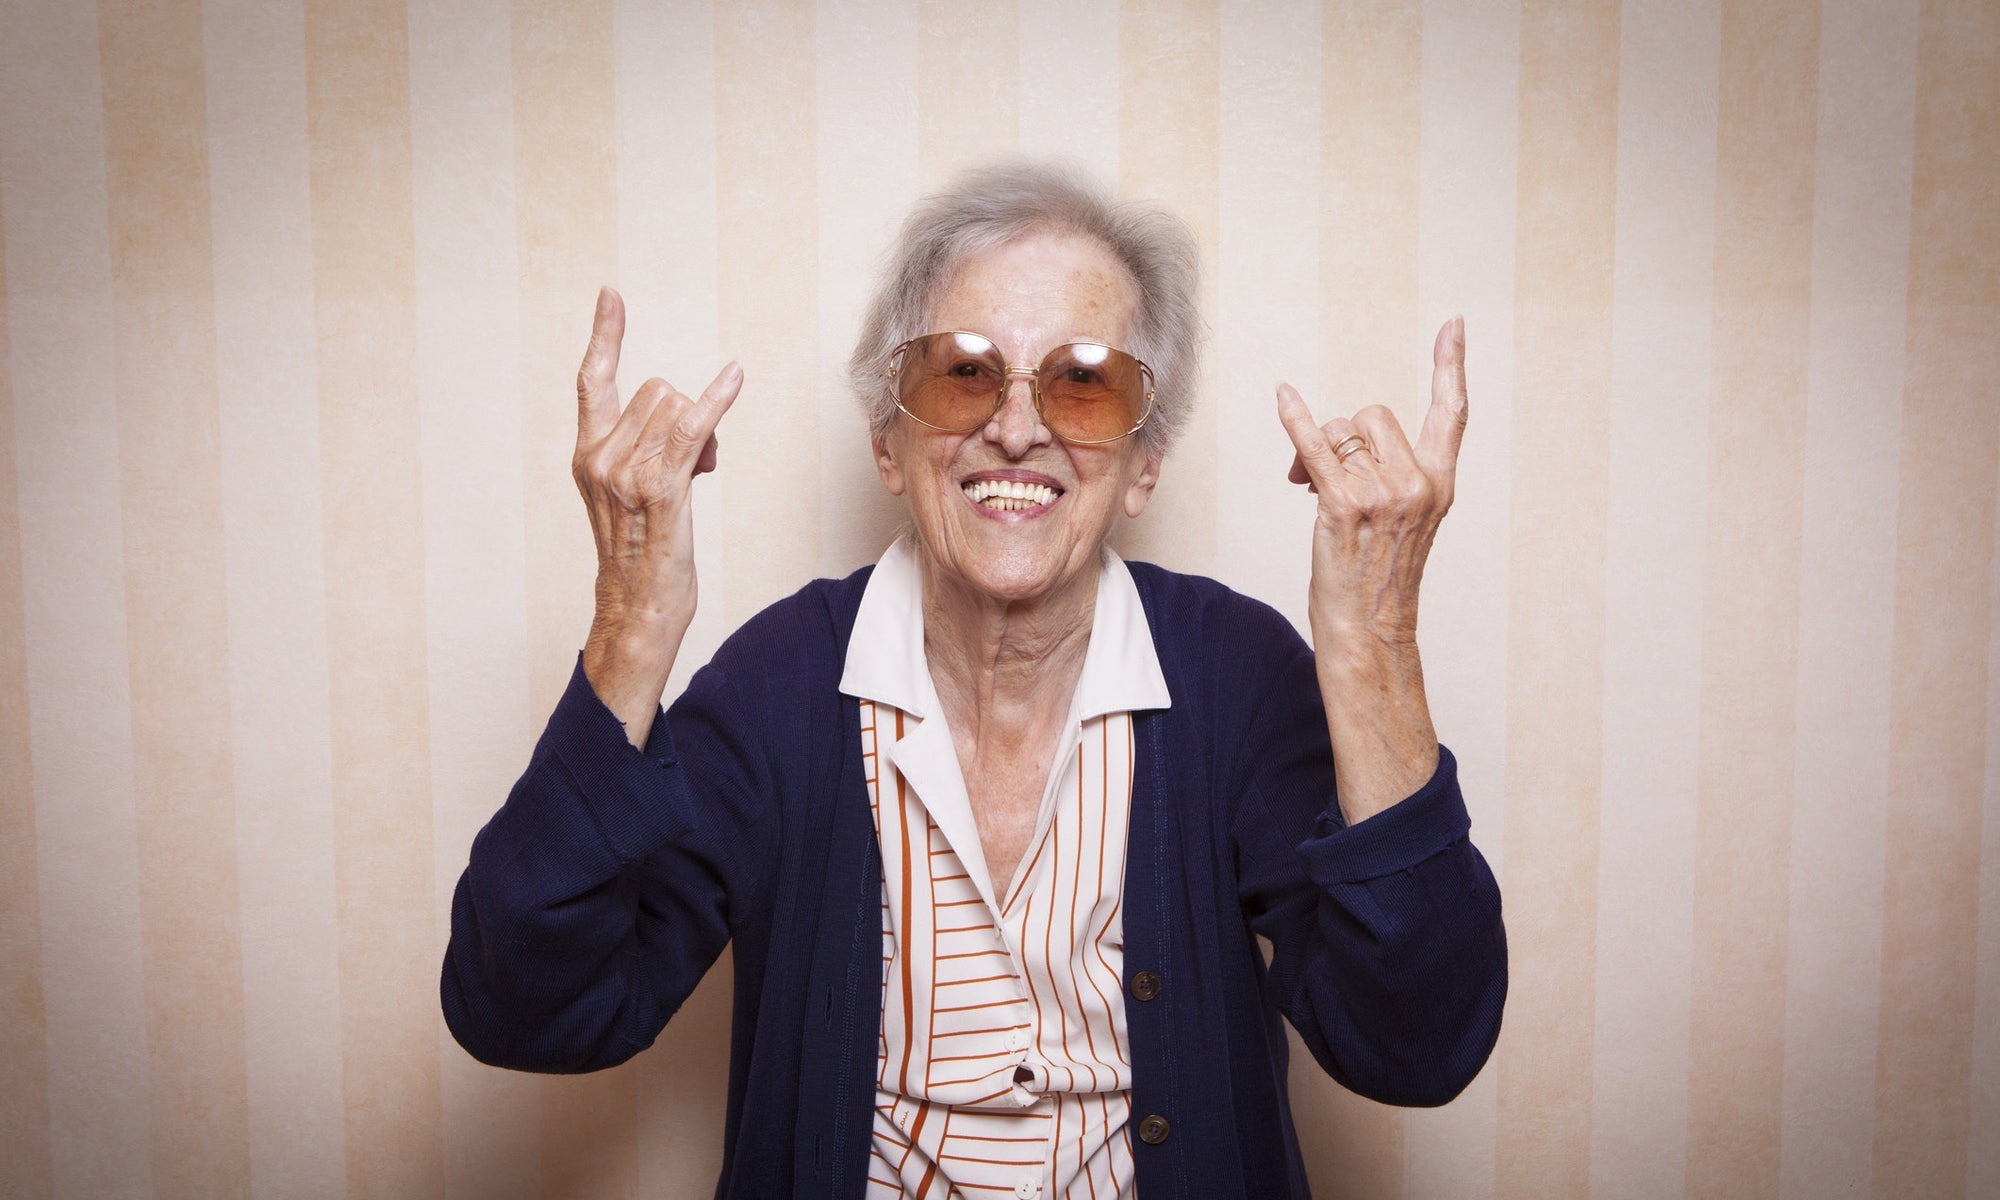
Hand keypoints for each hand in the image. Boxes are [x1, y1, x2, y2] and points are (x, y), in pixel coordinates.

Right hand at [573, 287, 740, 734]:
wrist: (637, 610)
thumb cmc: (645, 555)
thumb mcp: (639, 494)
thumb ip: (652, 451)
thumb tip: (692, 424)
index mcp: (589, 454)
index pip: (592, 380)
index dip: (605, 335)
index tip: (611, 294)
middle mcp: (598, 458)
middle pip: (658, 389)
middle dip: (687, 413)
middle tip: (694, 462)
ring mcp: (624, 475)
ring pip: (676, 407)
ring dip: (703, 431)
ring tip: (698, 474)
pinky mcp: (658, 492)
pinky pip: (689, 429)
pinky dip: (715, 402)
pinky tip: (733, 377)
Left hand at [1276, 317, 1466, 648]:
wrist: (1368, 629)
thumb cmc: (1378, 576)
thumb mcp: (1404, 521)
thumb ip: (1390, 474)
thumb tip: (1339, 440)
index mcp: (1440, 483)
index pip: (1451, 414)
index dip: (1450, 366)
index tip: (1454, 325)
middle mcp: (1417, 483)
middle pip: (1371, 415)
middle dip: (1343, 435)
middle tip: (1323, 474)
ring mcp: (1383, 494)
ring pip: (1340, 433)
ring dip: (1316, 454)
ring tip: (1309, 490)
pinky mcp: (1344, 505)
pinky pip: (1315, 447)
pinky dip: (1295, 421)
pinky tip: (1282, 396)